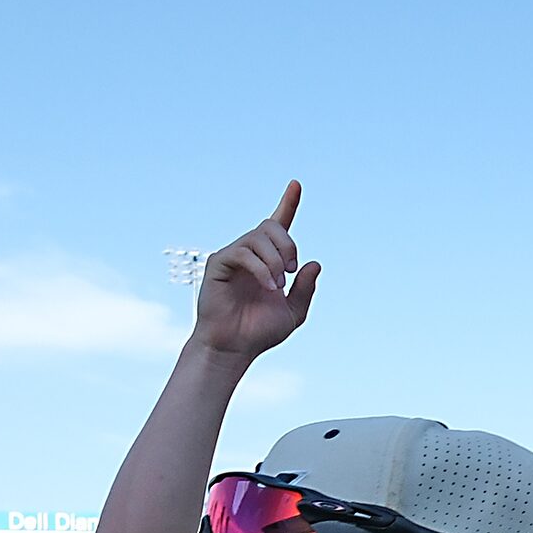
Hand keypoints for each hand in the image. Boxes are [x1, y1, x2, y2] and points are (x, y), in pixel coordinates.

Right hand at [195, 182, 321, 360]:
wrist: (234, 348)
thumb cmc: (259, 332)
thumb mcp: (293, 312)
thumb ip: (305, 289)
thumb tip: (315, 263)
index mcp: (268, 261)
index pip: (278, 225)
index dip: (288, 204)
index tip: (296, 184)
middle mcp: (249, 253)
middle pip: (270, 226)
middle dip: (287, 244)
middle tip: (292, 270)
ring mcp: (232, 256)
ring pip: (258, 237)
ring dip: (275, 260)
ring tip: (277, 286)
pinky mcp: (218, 264)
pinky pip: (243, 252)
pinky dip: (261, 268)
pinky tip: (269, 286)